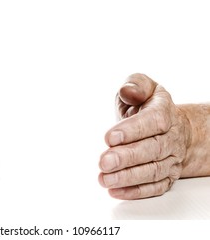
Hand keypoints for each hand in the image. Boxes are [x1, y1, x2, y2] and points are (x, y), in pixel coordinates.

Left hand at [99, 73, 190, 198]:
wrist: (171, 127)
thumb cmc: (148, 106)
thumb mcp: (143, 87)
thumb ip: (135, 85)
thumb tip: (128, 91)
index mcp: (165, 112)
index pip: (153, 121)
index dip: (132, 130)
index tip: (109, 137)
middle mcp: (172, 137)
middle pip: (152, 149)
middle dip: (127, 157)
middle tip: (104, 162)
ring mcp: (171, 159)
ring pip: (153, 171)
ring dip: (128, 177)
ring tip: (104, 178)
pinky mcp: (167, 176)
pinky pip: (154, 187)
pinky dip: (135, 191)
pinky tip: (115, 190)